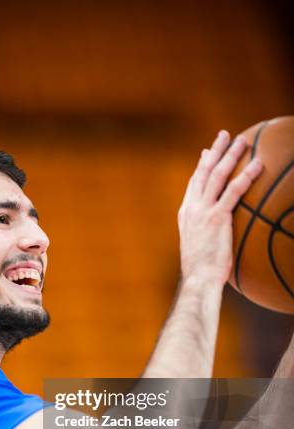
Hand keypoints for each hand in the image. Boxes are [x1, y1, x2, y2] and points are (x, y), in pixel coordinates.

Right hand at [178, 130, 261, 286]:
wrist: (198, 279)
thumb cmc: (201, 271)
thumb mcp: (199, 248)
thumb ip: (206, 234)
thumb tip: (217, 236)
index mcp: (186, 214)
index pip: (193, 184)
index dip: (200, 167)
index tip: (206, 153)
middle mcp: (192, 208)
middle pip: (203, 172)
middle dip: (214, 151)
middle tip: (224, 135)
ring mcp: (203, 211)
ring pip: (217, 175)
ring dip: (230, 155)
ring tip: (243, 141)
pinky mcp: (216, 218)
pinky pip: (234, 191)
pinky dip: (246, 175)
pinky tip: (258, 164)